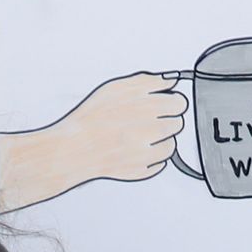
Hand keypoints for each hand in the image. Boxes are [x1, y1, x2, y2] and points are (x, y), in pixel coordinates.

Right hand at [0, 73, 185, 210]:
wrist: (72, 149)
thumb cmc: (90, 119)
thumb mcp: (115, 89)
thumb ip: (147, 82)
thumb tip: (171, 81)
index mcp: (145, 106)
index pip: (179, 103)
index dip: (170, 102)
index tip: (162, 105)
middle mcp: (148, 129)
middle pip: (177, 123)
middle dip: (166, 121)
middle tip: (147, 122)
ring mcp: (146, 152)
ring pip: (171, 145)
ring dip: (161, 140)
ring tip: (138, 137)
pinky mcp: (141, 170)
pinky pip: (160, 164)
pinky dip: (152, 158)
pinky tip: (134, 151)